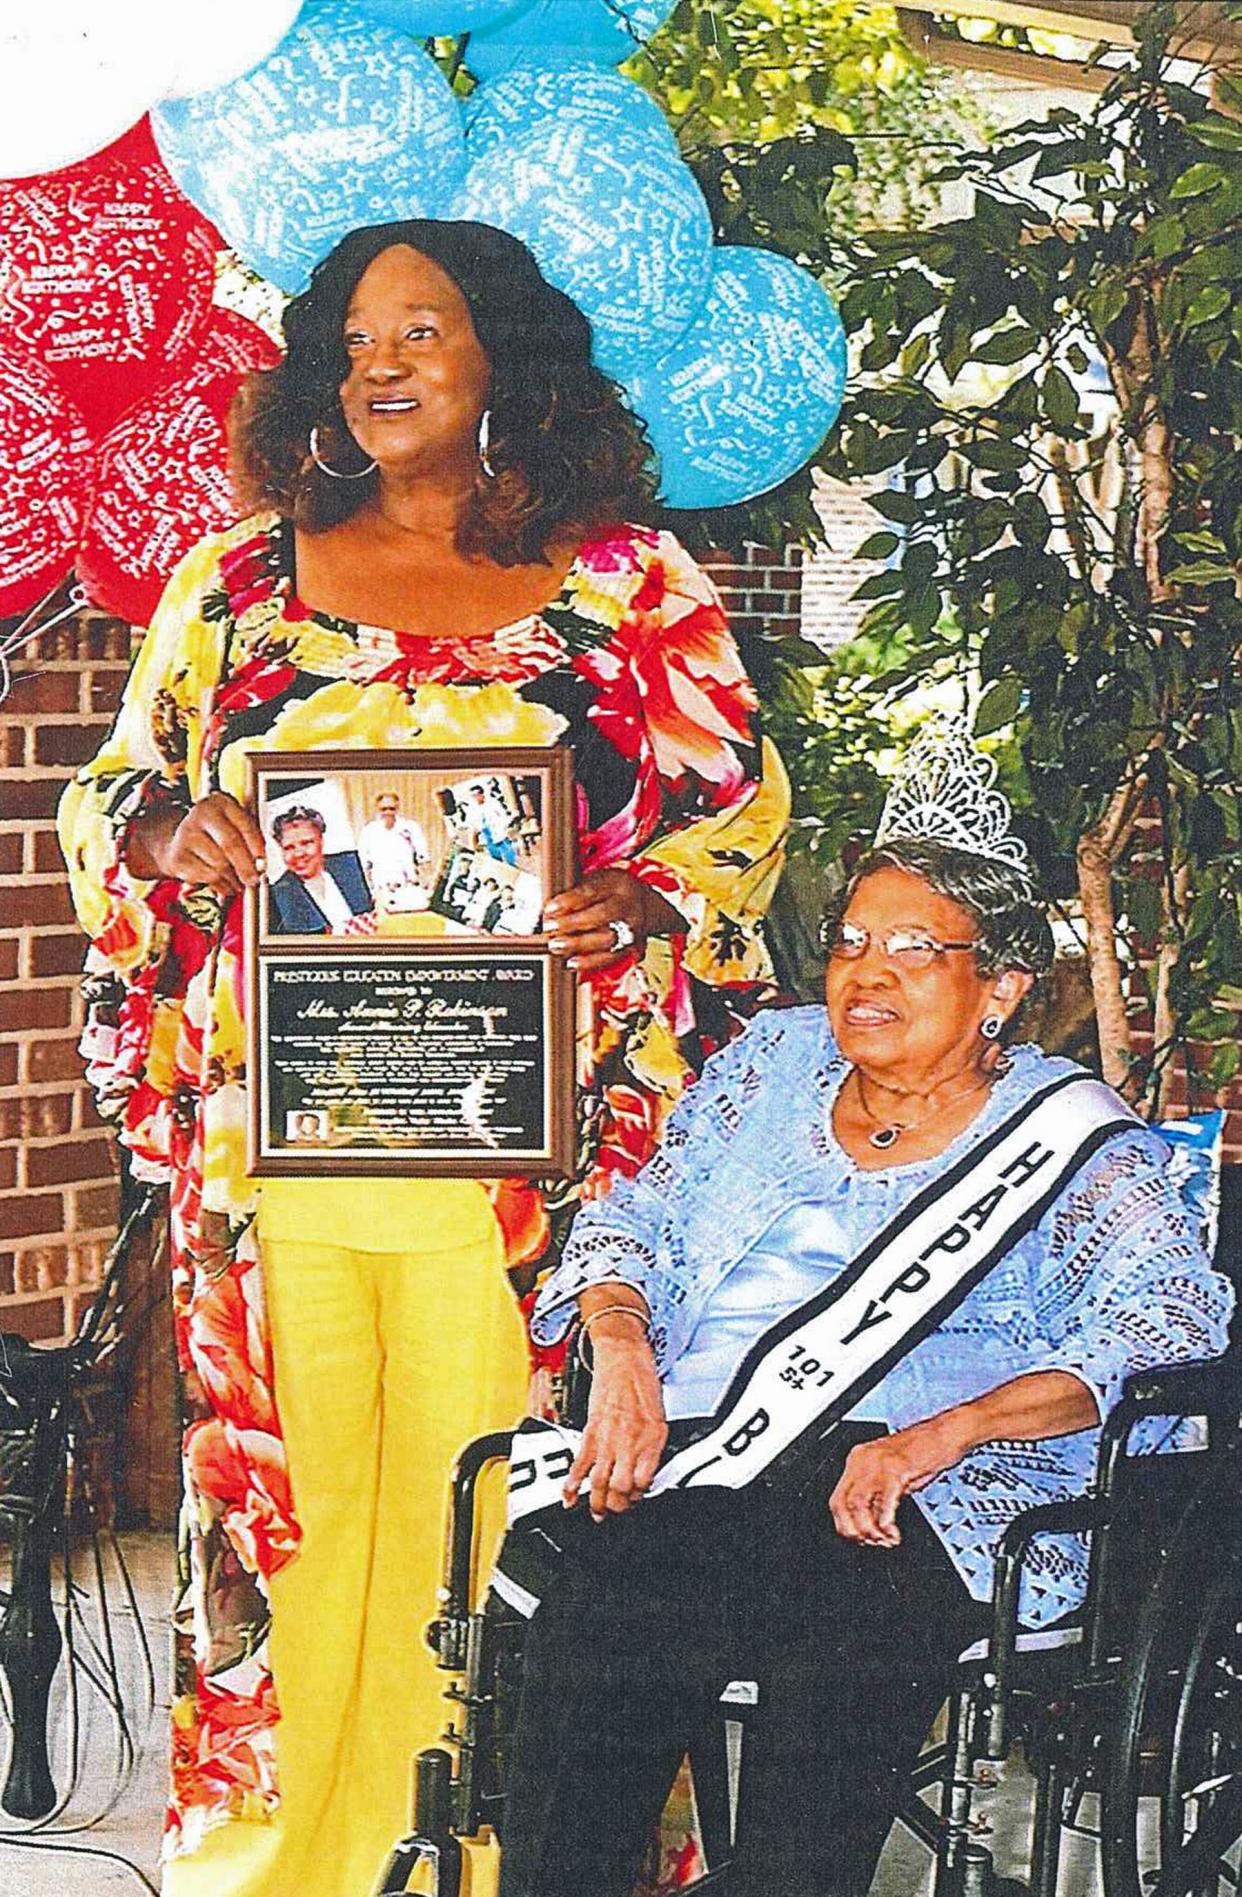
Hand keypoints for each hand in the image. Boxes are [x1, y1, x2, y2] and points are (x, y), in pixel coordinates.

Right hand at [127, 792, 265, 894]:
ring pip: (219, 864)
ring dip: (233, 879)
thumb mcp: (233, 826)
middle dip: (246, 867)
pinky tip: (223, 884)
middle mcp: (201, 814)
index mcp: (221, 802)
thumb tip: (261, 866)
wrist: (179, 841)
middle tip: (254, 880)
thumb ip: (249, 841)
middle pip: (230, 844)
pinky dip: (219, 885)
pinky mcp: (178, 857)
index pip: (244, 825)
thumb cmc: (215, 835)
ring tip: (238, 883)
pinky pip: (206, 876)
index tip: (264, 864)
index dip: (257, 848)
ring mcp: (186, 835)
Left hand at [545, 870, 681, 973]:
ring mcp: (634, 928)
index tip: (549, 909)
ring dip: (579, 945)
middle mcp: (630, 905)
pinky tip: (572, 962)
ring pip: (608, 939)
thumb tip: (548, 908)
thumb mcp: (596, 880)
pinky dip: (590, 963)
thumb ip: (575, 890)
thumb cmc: (611, 892)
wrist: (645, 906)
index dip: (569, 901)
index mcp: (618, 883)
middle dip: (572, 924)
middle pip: (603, 915)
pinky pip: (612, 958)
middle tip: (549, 929)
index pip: (593, 891)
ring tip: (556, 946)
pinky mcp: (633, 948)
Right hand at [563, 1330, 667, 1519]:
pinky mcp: (590, 1431)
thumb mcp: (660, 1416)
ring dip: (597, 1503)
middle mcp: (630, 1441)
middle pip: (621, 1489)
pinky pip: (579, 1464)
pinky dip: (572, 1485)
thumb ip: (652, 1446)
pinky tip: (569, 1498)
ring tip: (596, 1513)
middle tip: (616, 1511)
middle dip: (618, 1506)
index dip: (639, 1496)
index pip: (645, 1483)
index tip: (635, 1499)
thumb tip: (645, 1471)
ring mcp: (608, 1438)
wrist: (624, 1355)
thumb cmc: (643, 1381)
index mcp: (653, 1439)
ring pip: (600, 1482)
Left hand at [829, 1416, 966, 1548]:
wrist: (946, 1432)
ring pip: (858, 1503)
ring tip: (886, 1540)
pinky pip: (885, 1499)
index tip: (859, 1540)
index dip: (845, 1526)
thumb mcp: (893, 1475)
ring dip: (870, 1530)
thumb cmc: (924, 1452)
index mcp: (858, 1459)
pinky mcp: (898, 1466)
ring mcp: (878, 1461)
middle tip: (873, 1543)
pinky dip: (886, 1520)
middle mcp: (863, 1458)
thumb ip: (877, 1496)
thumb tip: (869, 1524)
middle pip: (842, 1504)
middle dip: (856, 1531)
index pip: (836, 1499)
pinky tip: (892, 1531)